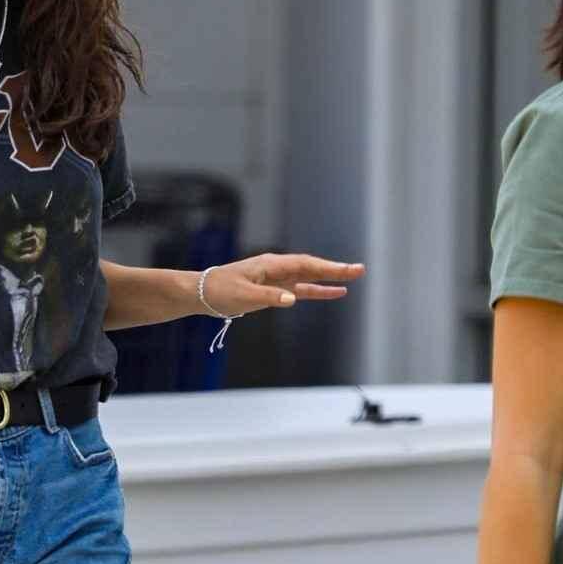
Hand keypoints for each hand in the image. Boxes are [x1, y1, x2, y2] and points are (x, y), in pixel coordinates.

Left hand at [201, 253, 364, 317]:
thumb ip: (269, 297)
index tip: (347, 270)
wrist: (202, 293)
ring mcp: (277, 279)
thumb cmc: (220, 291)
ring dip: (329, 279)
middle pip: (312, 267)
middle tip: (360, 270)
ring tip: (352, 280)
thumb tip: (292, 298)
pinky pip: (300, 289)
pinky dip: (317, 291)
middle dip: (335, 269)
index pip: (306, 265)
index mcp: (271, 265)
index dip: (328, 268)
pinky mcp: (274, 290)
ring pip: (308, 278)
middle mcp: (277, 268)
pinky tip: (333, 293)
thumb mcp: (244, 295)